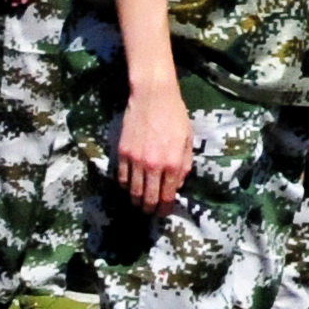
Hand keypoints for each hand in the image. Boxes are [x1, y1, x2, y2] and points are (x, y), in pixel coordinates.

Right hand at [117, 79, 192, 212]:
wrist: (153, 96)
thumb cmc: (175, 115)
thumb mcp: (187, 140)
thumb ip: (183, 165)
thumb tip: (177, 185)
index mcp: (172, 163)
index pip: (168, 195)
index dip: (165, 208)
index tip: (164, 212)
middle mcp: (153, 165)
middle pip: (148, 198)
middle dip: (150, 209)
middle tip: (151, 212)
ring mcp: (135, 160)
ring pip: (133, 191)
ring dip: (136, 200)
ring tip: (139, 203)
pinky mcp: (122, 152)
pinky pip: (122, 177)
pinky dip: (125, 186)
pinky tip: (130, 186)